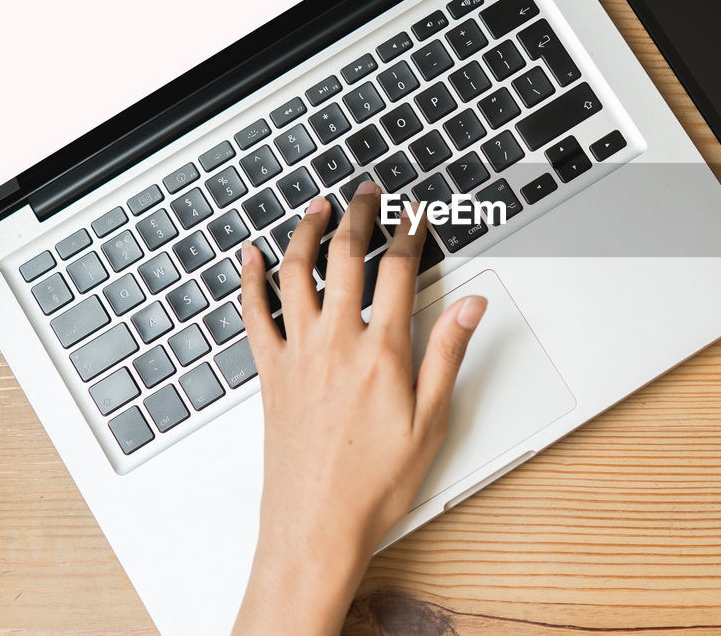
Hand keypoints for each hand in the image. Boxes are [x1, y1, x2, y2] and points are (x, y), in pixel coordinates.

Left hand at [231, 182, 486, 635]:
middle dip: (359, 216)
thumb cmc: (375, 484)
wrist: (315, 527)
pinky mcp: (270, 373)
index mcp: (382, 353)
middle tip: (368, 193)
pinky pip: (253, 313)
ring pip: (295, 273)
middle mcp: (335, 343)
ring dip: (306, 232)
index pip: (398, 271)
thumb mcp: (432, 421)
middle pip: (344, 257)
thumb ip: (449, 354)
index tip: (416, 213)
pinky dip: (249, 279)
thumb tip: (471, 305)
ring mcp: (297, 354)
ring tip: (318, 206)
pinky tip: (249, 256)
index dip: (409, 232)